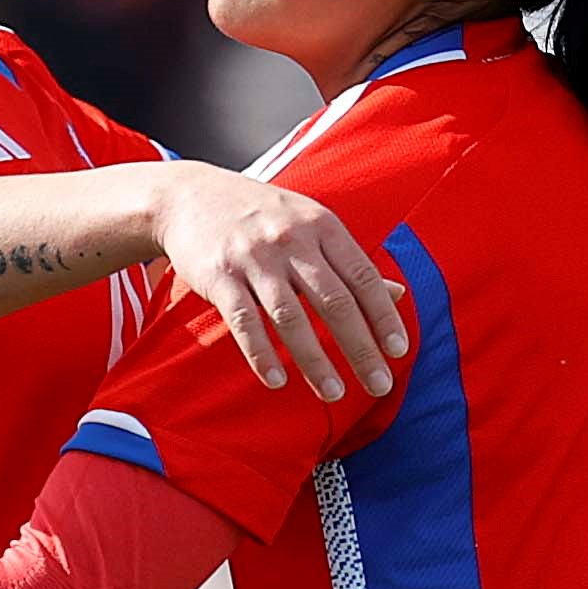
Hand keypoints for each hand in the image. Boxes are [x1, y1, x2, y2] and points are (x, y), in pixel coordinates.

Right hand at [143, 163, 406, 401]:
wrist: (189, 195)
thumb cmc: (262, 215)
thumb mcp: (311, 224)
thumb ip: (350, 261)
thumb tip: (399, 294)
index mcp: (322, 225)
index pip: (362, 276)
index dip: (383, 316)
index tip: (399, 351)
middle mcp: (292, 240)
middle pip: (334, 301)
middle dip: (360, 348)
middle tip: (379, 385)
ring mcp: (254, 258)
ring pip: (291, 317)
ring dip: (315, 361)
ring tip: (334, 393)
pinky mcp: (220, 276)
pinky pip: (244, 322)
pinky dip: (262, 354)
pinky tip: (278, 381)